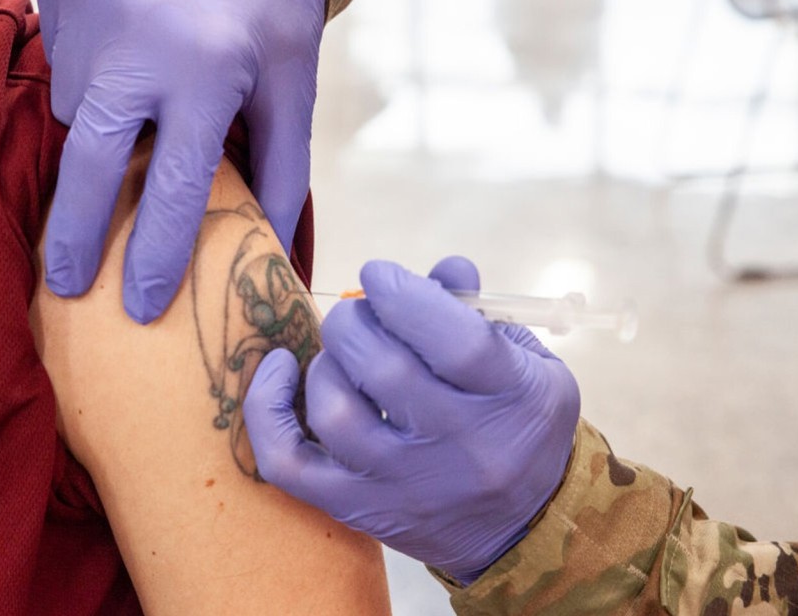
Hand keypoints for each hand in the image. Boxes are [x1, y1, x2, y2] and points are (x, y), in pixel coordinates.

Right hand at [36, 0, 325, 322]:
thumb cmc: (273, 4)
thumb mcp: (292, 84)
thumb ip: (284, 169)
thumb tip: (273, 248)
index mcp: (208, 70)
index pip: (174, 185)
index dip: (154, 253)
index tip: (138, 306)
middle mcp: (138, 42)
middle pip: (90, 160)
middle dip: (73, 231)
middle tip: (65, 282)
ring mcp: (90, 4)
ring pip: (74, 104)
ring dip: (99, 126)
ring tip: (139, 99)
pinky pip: (60, 55)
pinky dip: (87, 72)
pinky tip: (124, 50)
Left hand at [244, 257, 579, 583]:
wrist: (524, 529)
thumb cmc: (522, 429)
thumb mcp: (529, 365)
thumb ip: (484, 313)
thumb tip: (444, 268)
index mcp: (509, 402)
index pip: (455, 343)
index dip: (405, 296)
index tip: (379, 275)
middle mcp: (456, 449)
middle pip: (383, 369)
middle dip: (355, 322)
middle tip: (358, 313)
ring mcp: (400, 485)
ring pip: (334, 412)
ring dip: (326, 363)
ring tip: (343, 354)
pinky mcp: (356, 508)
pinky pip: (287, 462)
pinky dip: (268, 409)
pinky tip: (281, 370)